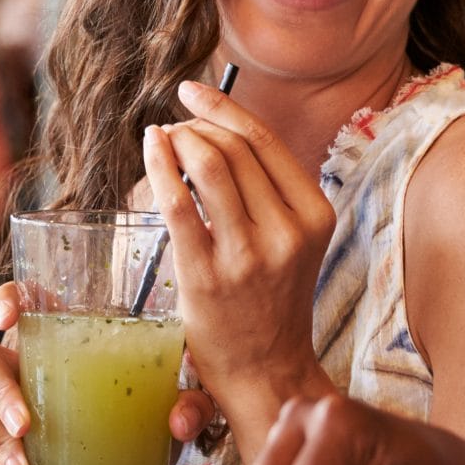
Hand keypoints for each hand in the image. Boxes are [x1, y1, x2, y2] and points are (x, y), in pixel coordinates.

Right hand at [0, 283, 215, 464]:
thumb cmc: (142, 419)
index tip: (8, 317)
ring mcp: (0, 412)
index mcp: (58, 336)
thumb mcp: (174, 407)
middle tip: (26, 425)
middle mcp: (20, 367)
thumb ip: (190, 405)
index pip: (19, 299)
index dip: (4, 298)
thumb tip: (179, 420)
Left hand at [143, 79, 337, 438]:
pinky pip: (178, 204)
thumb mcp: (293, 241)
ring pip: (209, 165)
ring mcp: (249, 255)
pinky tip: (149, 152)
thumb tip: (218, 130)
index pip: (266, 141)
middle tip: (173, 130)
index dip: (223, 107)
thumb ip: (270, 192)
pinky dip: (159, 167)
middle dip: (194, 127)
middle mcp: (289, 232)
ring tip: (161, 142)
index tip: (191, 92)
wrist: (267, 372)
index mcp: (315, 216)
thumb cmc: (271, 301)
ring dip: (177, 142)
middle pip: (234, 148)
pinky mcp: (209, 277)